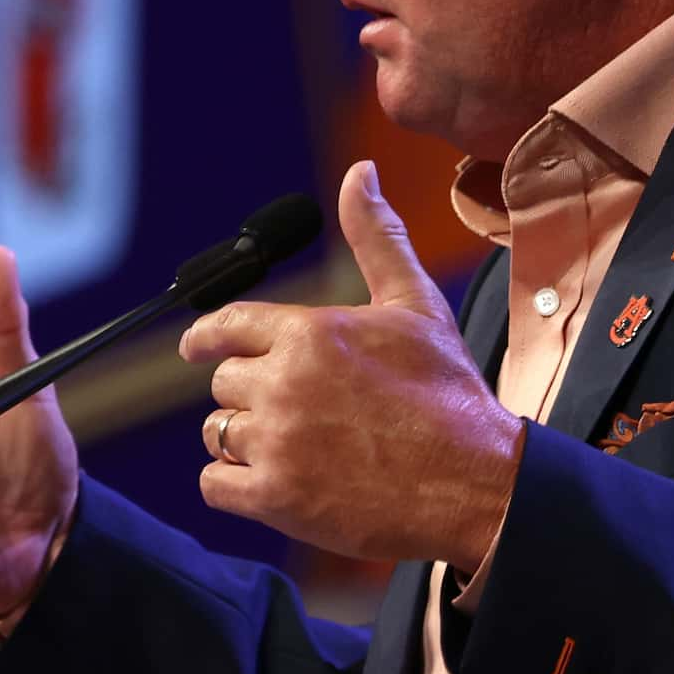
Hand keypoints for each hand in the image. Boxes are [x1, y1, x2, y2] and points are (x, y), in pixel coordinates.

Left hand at [181, 162, 522, 567]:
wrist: (477, 482)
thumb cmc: (449, 394)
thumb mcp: (415, 305)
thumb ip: (376, 237)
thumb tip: (360, 174)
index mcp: (310, 332)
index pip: (225, 326)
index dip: (205, 338)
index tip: (196, 348)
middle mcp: (284, 383)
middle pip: (223, 383)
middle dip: (251, 393)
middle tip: (294, 409)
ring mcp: (277, 443)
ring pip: (217, 433)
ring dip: (244, 439)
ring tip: (293, 446)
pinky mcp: (276, 499)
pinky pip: (215, 486)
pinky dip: (234, 485)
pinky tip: (274, 482)